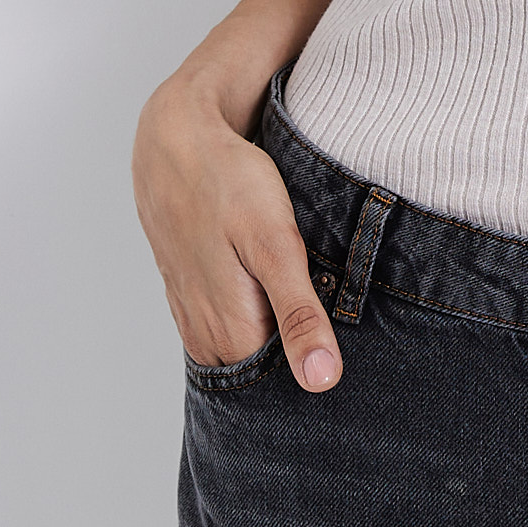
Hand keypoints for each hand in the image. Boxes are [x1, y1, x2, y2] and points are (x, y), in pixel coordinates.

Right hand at [132, 72, 341, 392]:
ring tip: (312, 297)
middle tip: (337, 314)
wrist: (175, 138)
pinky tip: (276, 287)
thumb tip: (322, 381)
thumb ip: (299, 314)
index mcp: (230, 336)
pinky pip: (230, 323)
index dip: (321, 367)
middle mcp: (206, 338)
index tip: (353, 350)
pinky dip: (258, 314)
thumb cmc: (229, 183)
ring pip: (248, 347)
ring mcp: (193, 316)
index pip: (287, 388)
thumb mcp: (276, 244)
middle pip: (267, 370)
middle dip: (302, 352)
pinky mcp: (190, 293)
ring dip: (279, 332)